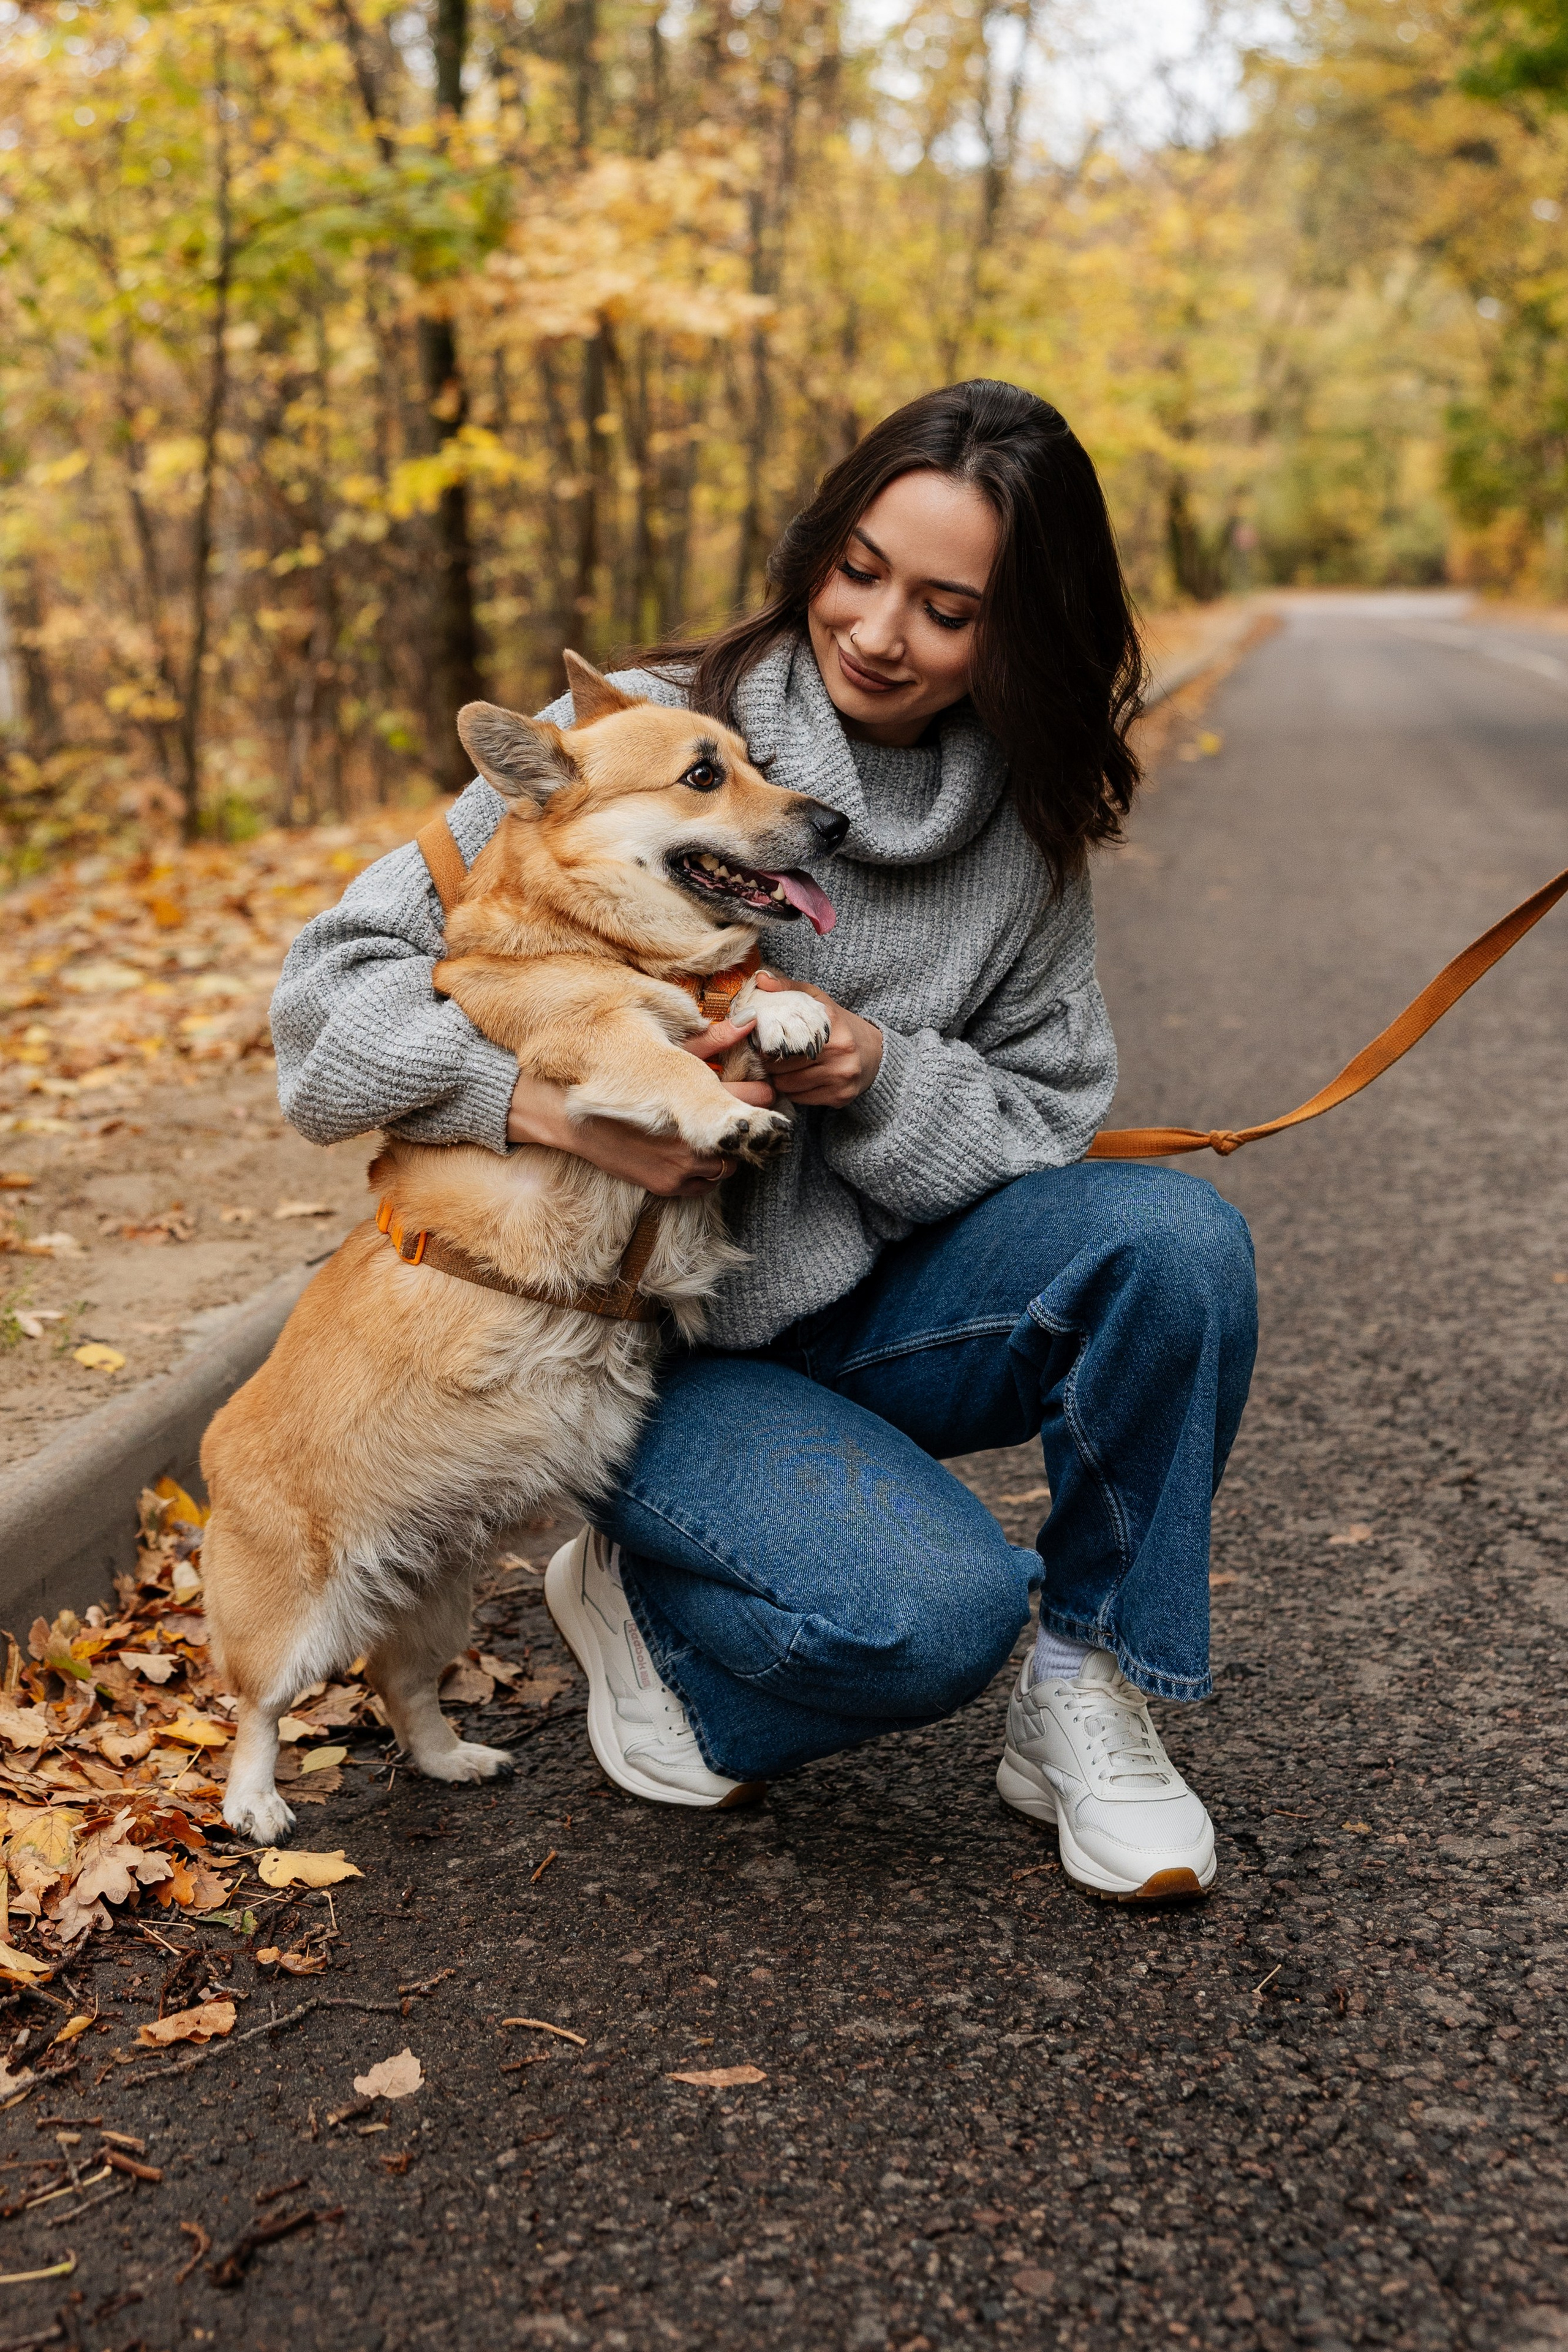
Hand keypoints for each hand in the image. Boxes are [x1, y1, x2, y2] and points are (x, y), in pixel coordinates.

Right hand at [505, 1016, 775, 1198]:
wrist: (568, 1113)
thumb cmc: (618, 1073)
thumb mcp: (668, 1053)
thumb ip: (712, 1042)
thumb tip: (747, 1023)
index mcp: (696, 1102)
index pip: (753, 1101)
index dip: (760, 1094)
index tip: (760, 1089)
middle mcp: (693, 1140)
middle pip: (744, 1140)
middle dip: (741, 1126)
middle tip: (733, 1113)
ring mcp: (680, 1167)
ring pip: (727, 1166)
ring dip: (724, 1151)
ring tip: (707, 1131)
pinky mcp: (666, 1185)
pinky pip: (705, 1185)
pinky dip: (703, 1171)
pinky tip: (688, 1150)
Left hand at [752, 972, 881, 1106]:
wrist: (874, 1053)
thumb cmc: (838, 1026)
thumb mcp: (818, 1000)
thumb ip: (789, 987)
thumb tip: (761, 979)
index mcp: (830, 1024)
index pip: (782, 1040)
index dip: (766, 1044)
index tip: (762, 1043)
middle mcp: (839, 1051)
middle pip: (782, 1066)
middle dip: (769, 1064)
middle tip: (769, 1059)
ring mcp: (841, 1076)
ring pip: (788, 1085)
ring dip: (779, 1080)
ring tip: (782, 1070)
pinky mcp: (841, 1096)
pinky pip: (801, 1099)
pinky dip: (794, 1092)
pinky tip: (798, 1081)